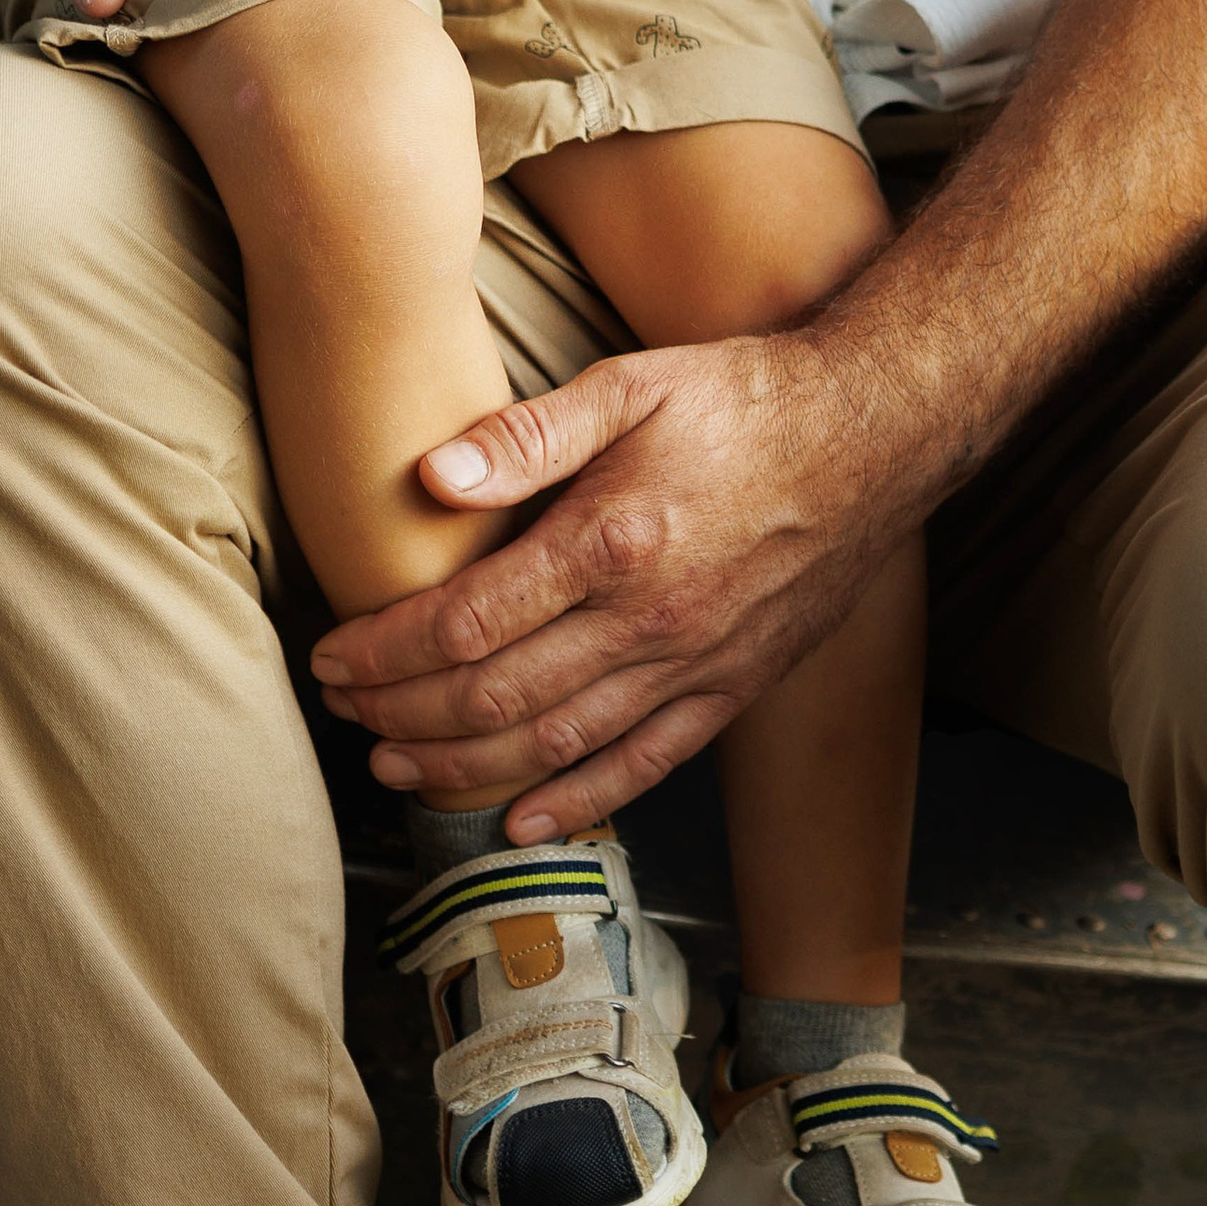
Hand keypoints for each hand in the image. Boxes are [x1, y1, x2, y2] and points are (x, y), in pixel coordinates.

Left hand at [310, 331, 909, 833]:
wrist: (874, 435)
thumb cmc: (745, 398)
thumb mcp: (632, 384)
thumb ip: (529, 434)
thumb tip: (431, 475)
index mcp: (611, 542)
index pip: (466, 623)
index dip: (386, 649)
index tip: (333, 653)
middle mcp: (649, 622)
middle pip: (493, 697)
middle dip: (402, 711)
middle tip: (343, 709)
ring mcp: (693, 667)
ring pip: (553, 745)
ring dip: (461, 765)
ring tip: (395, 761)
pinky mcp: (731, 691)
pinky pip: (640, 769)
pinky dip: (573, 805)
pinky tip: (517, 820)